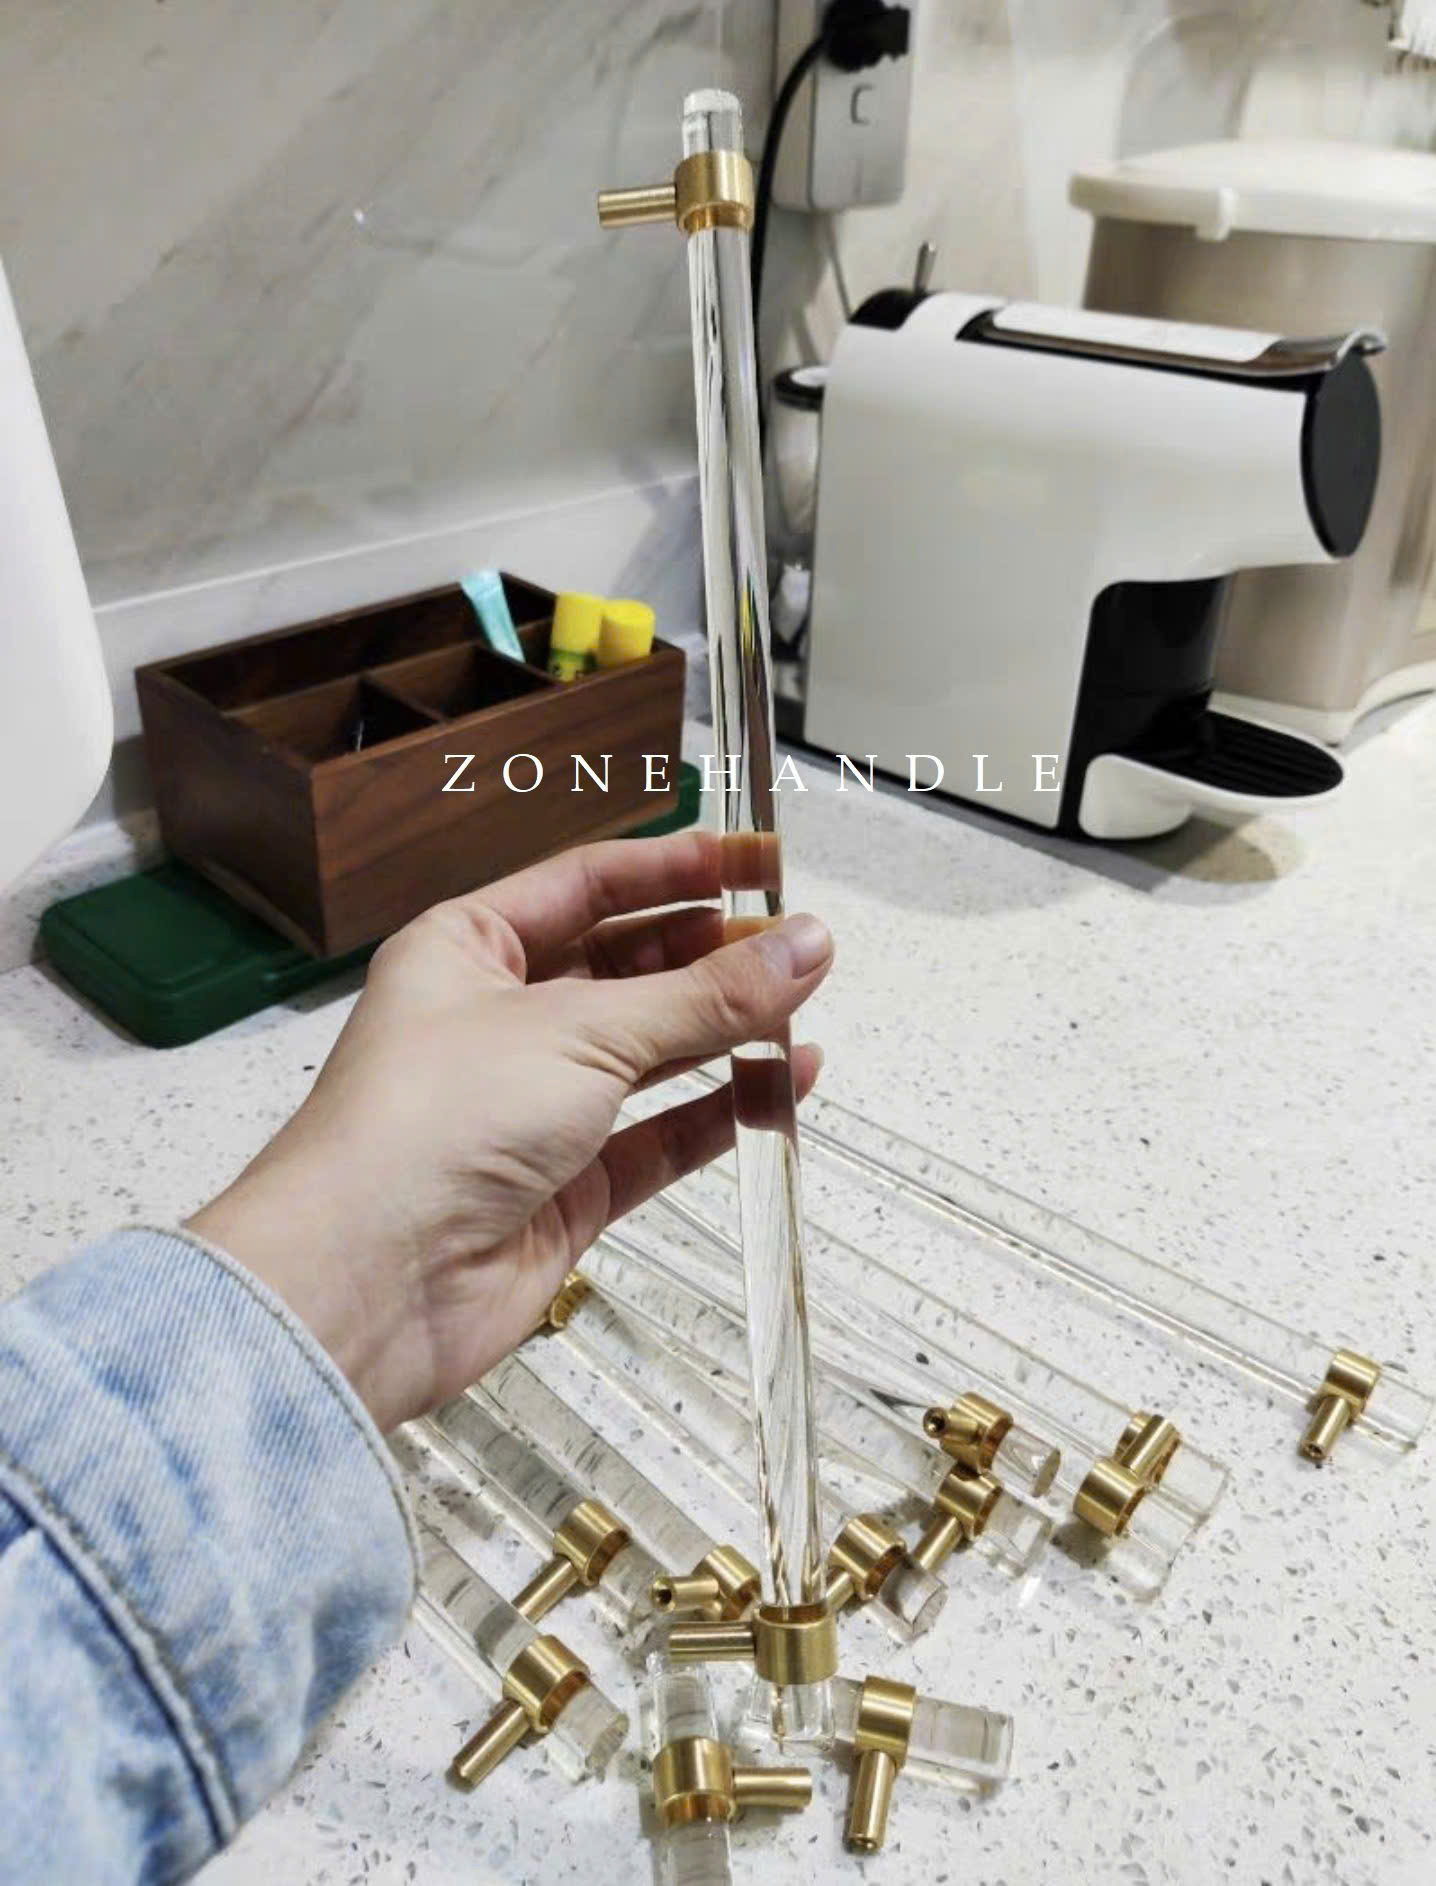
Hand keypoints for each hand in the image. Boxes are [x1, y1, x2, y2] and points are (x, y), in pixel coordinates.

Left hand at [187, 831, 832, 1431]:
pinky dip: (719, 1112)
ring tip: (804, 1008)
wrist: (368, 1282)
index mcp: (466, 950)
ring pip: (646, 1055)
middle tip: (797, 941)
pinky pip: (657, 1138)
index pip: (586, 885)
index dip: (673, 869)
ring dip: (723, 1032)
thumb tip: (807, 943)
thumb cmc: (434, 1122)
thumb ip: (706, 992)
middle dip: (710, 952)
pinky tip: (783, 1086)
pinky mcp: (563, 1190)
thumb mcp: (582, 1030)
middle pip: (624, 968)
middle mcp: (496, 1023)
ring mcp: (531, 1110)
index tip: (756, 860)